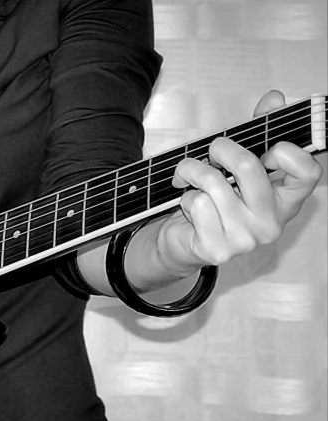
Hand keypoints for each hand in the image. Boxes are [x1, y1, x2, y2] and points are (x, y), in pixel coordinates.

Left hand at [157, 90, 322, 273]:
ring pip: (212, 182)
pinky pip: (196, 203)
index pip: (308, 171)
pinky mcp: (217, 249)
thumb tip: (275, 99)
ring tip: (190, 177)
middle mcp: (271, 223)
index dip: (286, 152)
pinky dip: (186, 196)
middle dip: (221, 148)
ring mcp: (245, 239)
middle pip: (248, 167)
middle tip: (213, 151)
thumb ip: (258, 133)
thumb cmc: (215, 201)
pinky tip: (191, 207)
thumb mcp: (237, 166)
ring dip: (192, 171)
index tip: (266, 148)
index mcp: (286, 201)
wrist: (184, 242)